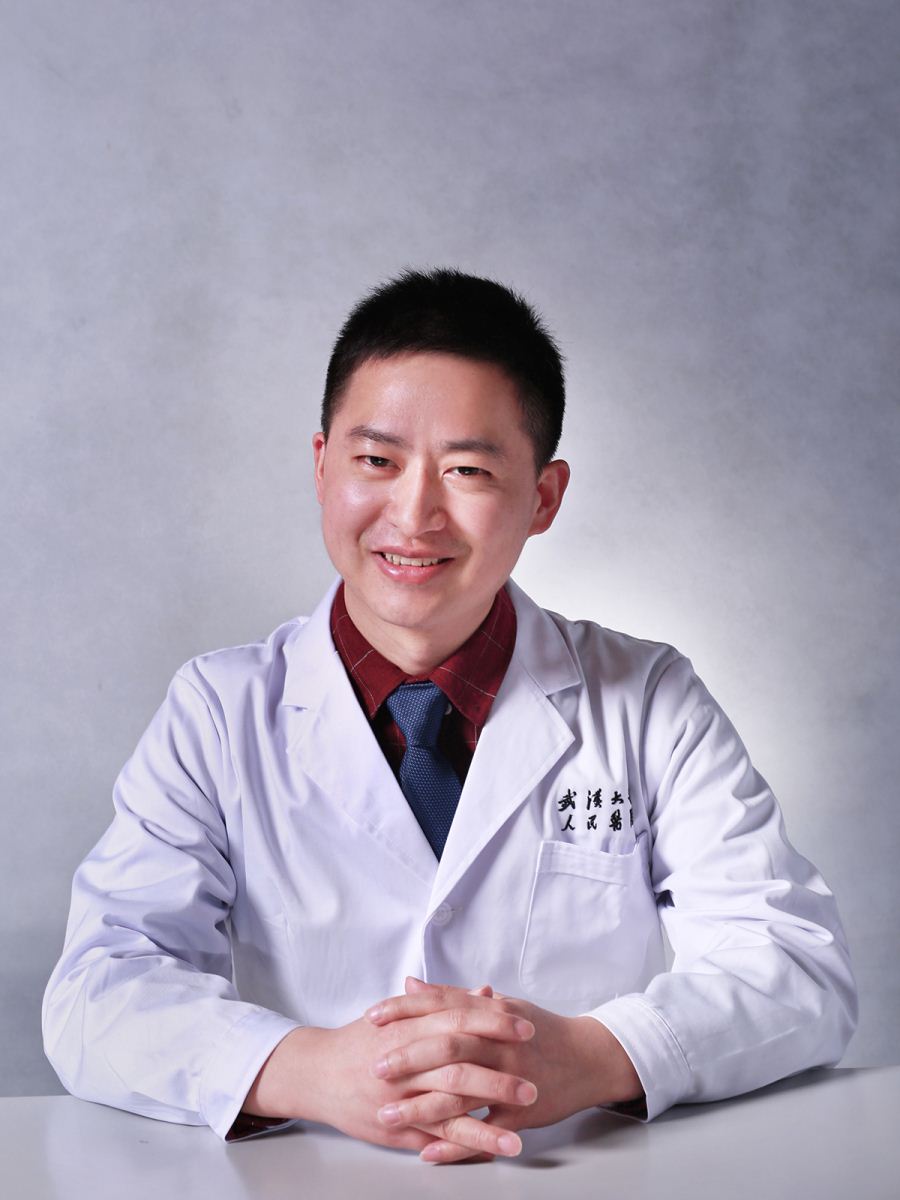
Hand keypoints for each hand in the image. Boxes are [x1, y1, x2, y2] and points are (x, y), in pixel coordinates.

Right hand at [242, 993, 538, 1156]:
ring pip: (449, 1108)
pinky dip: (466, 1143)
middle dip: (499, 1074)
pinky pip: (436, 1136)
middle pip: (458, 1066)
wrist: (317, 1072)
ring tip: (524, 1125)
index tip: (527, 1027)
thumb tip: (487, 992)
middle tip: (534, 1080)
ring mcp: (402, 1097)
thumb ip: (446, 1003)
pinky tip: (494, 1148)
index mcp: (409, 1027)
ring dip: (489, 1119)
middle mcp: (406, 1061)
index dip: (494, 1024)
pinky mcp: (398, 1126)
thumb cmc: (364, 1038)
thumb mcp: (402, 1012)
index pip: (458, 1020)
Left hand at [366, 978, 642, 1162]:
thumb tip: (411, 985)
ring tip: (388, 1117)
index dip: (406, 1010)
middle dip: (409, 1058)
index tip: (373, 1017)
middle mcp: (500, 1043)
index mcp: (491, 1014)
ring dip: (422, 1107)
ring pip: (462, 1093)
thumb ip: (452, 997)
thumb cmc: (538, 1030)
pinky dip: (456, 1145)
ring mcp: (511, 1079)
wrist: (589, 1056)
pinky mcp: (521, 1113)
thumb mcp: (498, 1006)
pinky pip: (485, 1133)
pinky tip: (428, 1153)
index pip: (442, 1006)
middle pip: (449, 1046)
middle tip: (376, 1069)